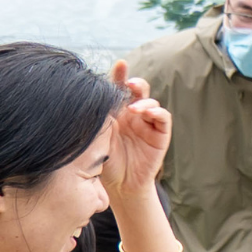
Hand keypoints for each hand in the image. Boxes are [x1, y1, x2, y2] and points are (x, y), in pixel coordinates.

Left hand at [103, 63, 173, 196]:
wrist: (120, 186)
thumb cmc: (105, 163)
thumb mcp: (98, 138)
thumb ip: (100, 119)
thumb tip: (89, 96)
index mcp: (117, 113)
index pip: (119, 90)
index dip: (120, 76)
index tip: (120, 64)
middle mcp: (133, 115)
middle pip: (138, 91)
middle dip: (134, 83)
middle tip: (128, 82)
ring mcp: (148, 123)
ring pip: (150, 102)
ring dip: (143, 101)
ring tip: (134, 107)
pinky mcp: (160, 134)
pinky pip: (163, 118)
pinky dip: (157, 112)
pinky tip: (147, 113)